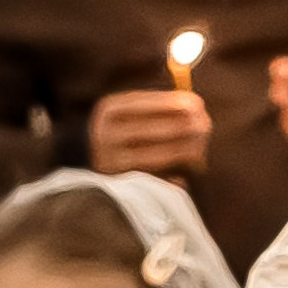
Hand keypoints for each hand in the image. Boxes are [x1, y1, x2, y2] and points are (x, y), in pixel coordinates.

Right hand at [89, 89, 209, 177]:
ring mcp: (112, 161)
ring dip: (185, 151)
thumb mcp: (126, 111)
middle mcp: (107, 134)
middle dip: (186, 127)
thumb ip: (155, 105)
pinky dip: (174, 177)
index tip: (198, 104)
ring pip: (159, 156)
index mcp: (110, 110)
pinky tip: (186, 173)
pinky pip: (156, 179)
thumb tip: (195, 105)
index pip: (145, 103)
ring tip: (199, 148)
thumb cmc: (118, 129)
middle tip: (206, 125)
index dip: (174, 103)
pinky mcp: (121, 184)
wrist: (82, 158)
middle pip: (155, 129)